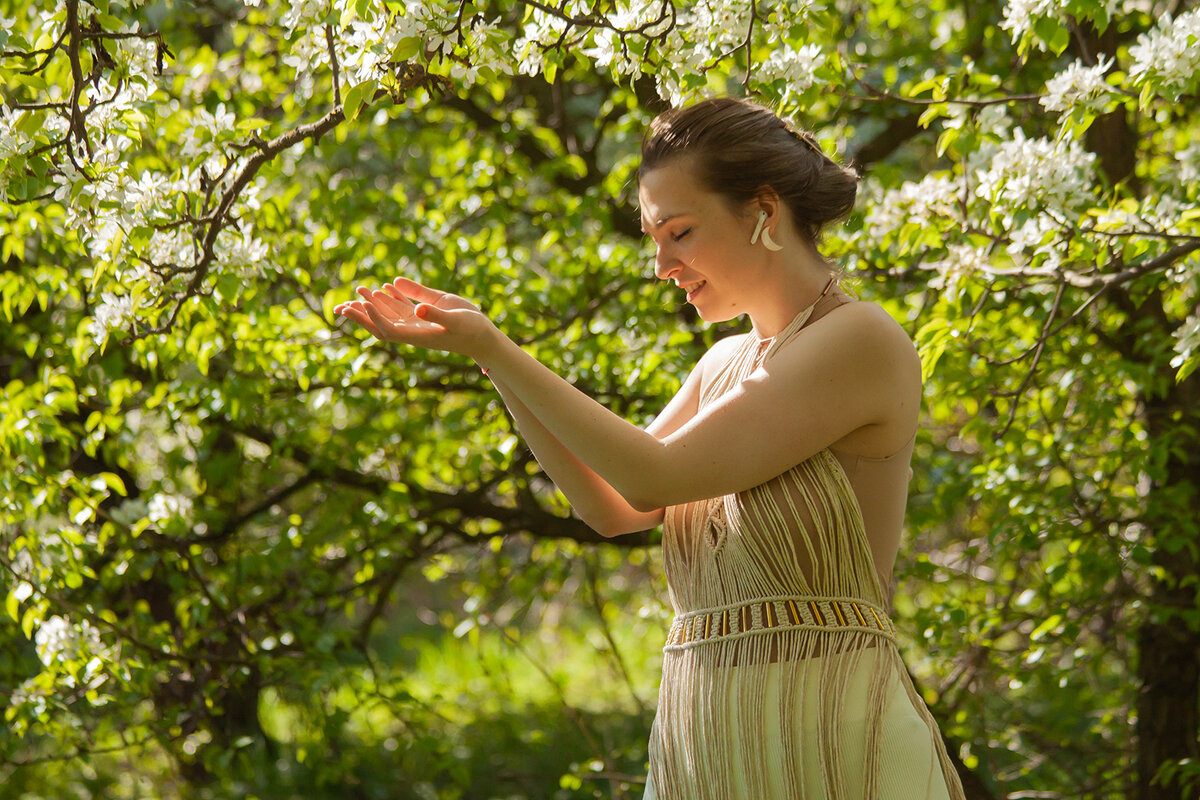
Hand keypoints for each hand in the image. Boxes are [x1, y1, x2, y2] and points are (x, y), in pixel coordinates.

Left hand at [333, 277, 495, 358]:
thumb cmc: (472, 330)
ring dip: (374, 302)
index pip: (388, 329)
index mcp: (418, 335)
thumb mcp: (456, 320)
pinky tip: (386, 286)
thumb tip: (417, 310)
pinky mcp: (426, 314)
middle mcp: (414, 330)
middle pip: (381, 324)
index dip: (373, 317)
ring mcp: (418, 322)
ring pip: (390, 312)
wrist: (483, 337)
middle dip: (363, 314)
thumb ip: (435, 314)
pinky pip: (404, 306)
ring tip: (360, 288)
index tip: (362, 303)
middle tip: (344, 304)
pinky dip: (393, 297)